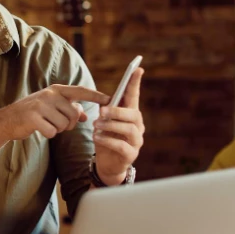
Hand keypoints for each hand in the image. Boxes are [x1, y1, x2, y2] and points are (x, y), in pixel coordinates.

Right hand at [0, 85, 109, 140]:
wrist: (7, 120)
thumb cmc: (32, 114)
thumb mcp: (51, 108)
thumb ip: (69, 109)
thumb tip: (85, 115)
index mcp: (55, 90)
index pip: (80, 91)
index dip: (96, 96)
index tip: (110, 99)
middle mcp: (49, 94)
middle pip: (73, 114)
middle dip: (69, 124)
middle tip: (58, 124)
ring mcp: (41, 105)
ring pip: (64, 124)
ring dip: (57, 129)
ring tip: (46, 124)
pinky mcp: (33, 117)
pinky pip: (52, 131)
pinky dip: (48, 134)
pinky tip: (39, 129)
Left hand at [94, 68, 144, 184]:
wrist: (107, 164)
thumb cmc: (106, 139)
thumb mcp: (104, 123)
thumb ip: (106, 111)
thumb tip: (104, 102)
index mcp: (130, 115)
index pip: (134, 97)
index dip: (135, 83)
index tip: (137, 69)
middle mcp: (138, 126)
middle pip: (133, 114)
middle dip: (117, 111)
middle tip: (101, 111)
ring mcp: (137, 141)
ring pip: (129, 129)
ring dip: (110, 126)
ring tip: (96, 126)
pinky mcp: (131, 155)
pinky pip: (121, 146)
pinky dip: (107, 140)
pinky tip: (97, 137)